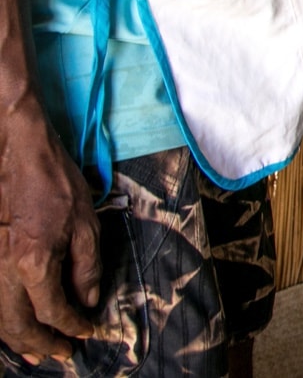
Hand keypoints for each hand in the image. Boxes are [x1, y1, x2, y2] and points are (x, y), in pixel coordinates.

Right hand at [0, 103, 100, 362]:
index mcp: (34, 261)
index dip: (72, 326)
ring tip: (36, 351)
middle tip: (61, 354)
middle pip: (18, 324)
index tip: (87, 333)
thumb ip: (87, 267)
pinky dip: (0, 319)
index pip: (54, 310)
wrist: (16, 152)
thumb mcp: (85, 223)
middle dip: (41, 344)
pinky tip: (12, 325)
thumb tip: (88, 301)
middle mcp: (3, 269)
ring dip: (16, 339)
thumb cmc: (54, 181)